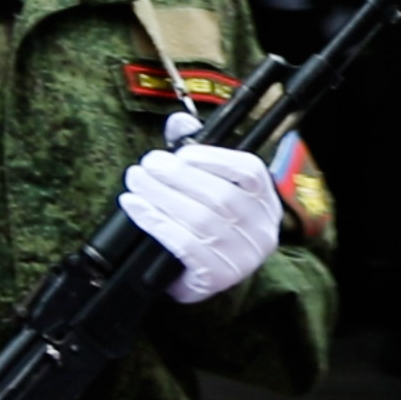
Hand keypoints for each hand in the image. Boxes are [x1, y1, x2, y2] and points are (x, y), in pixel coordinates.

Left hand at [122, 122, 280, 304]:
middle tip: (147, 164)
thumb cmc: (206, 227)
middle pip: (220, 196)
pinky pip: (184, 245)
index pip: (250, 172)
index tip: (181, 153)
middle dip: (177, 176)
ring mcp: (243, 257)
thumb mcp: (208, 188)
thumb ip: (196, 153)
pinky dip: (155, 222)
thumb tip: (180, 122)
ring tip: (136, 181)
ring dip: (161, 196)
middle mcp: (262, 230)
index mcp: (265, 201)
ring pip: (200, 219)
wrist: (197, 277)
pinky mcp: (218, 277)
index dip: (213, 158)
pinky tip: (135, 207)